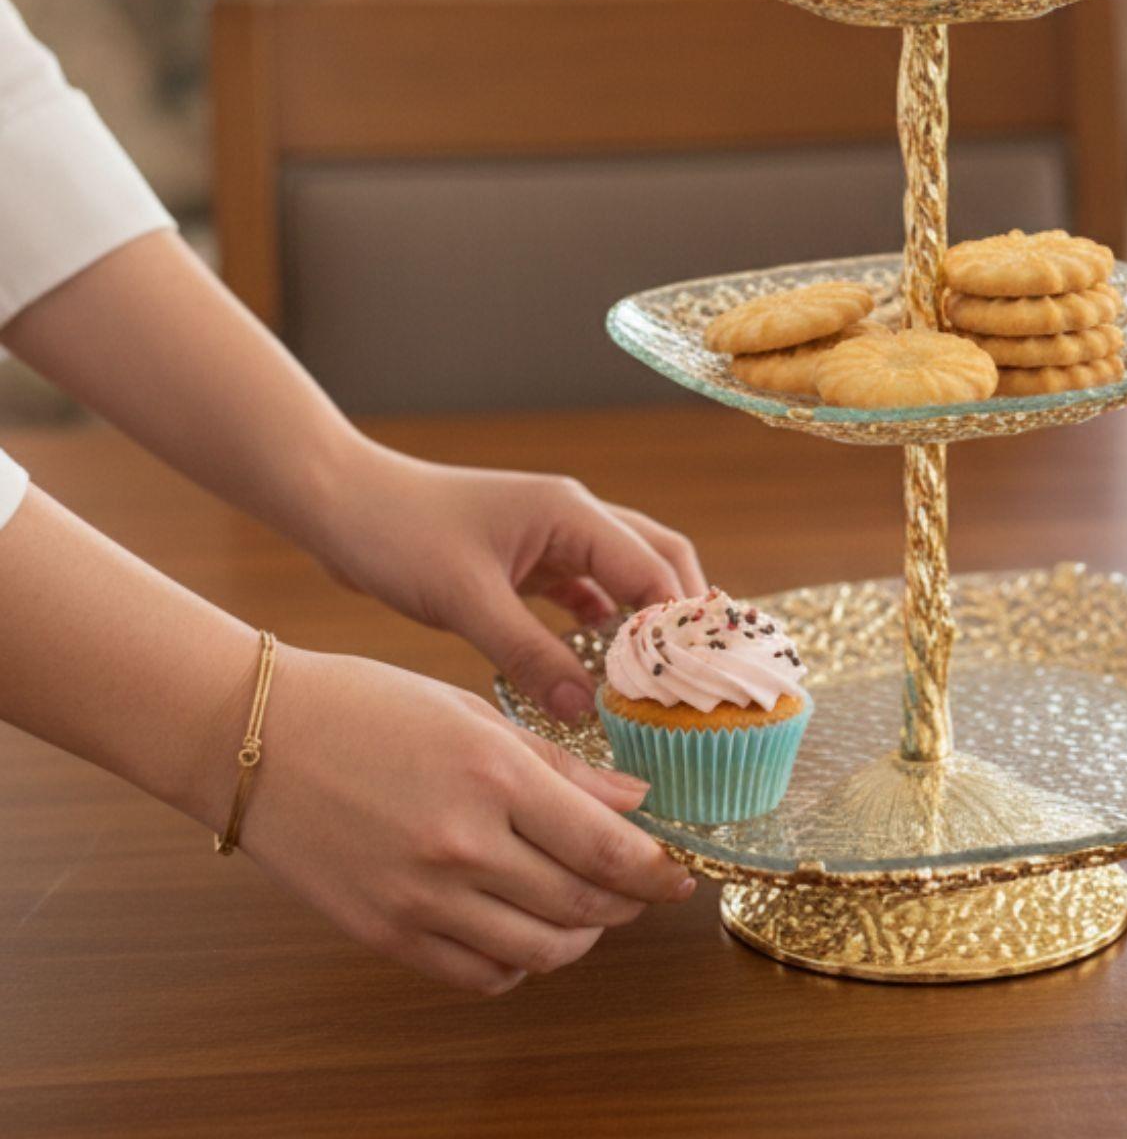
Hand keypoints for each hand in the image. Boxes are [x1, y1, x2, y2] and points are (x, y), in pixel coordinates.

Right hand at [246, 645, 695, 992]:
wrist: (256, 740)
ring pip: (537, 952)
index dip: (655, 871)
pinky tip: (522, 932)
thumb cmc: (365, 706)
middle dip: (625, 905)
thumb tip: (631, 803)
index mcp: (493, 775)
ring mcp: (422, 898)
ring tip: (586, 913)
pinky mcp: (385, 935)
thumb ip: (557, 765)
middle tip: (640, 892)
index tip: (680, 875)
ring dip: (578, 940)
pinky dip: (516, 964)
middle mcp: (464, 844)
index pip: (604, 848)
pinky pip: (478, 974)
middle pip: (580, 905)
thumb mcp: (472, 713)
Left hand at [309, 444, 706, 720]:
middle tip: (695, 678)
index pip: (653, 568)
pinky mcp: (524, 560)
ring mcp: (549, 538)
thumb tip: (588, 709)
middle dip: (681, 617)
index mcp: (571, 513)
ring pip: (622, 578)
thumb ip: (529, 653)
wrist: (341, 505)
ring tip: (657, 684)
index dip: (680, 625)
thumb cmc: (399, 535)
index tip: (694, 682)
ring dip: (642, 624)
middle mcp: (572, 518)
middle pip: (657, 561)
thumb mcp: (466, 599)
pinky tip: (598, 671)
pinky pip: (582, 594)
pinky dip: (598, 629)